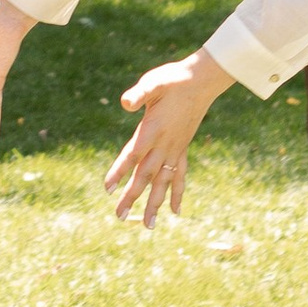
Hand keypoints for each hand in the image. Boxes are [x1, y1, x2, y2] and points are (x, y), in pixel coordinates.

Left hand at [103, 47, 230, 229]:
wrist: (200, 82)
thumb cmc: (173, 80)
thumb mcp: (154, 82)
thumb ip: (140, 94)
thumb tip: (125, 102)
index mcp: (153, 129)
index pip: (132, 155)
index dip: (119, 172)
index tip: (107, 189)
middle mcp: (164, 145)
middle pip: (145, 175)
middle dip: (132, 196)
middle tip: (120, 217)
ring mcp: (175, 149)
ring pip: (163, 182)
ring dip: (155, 204)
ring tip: (148, 226)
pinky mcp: (182, 149)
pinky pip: (180, 176)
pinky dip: (177, 193)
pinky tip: (176, 211)